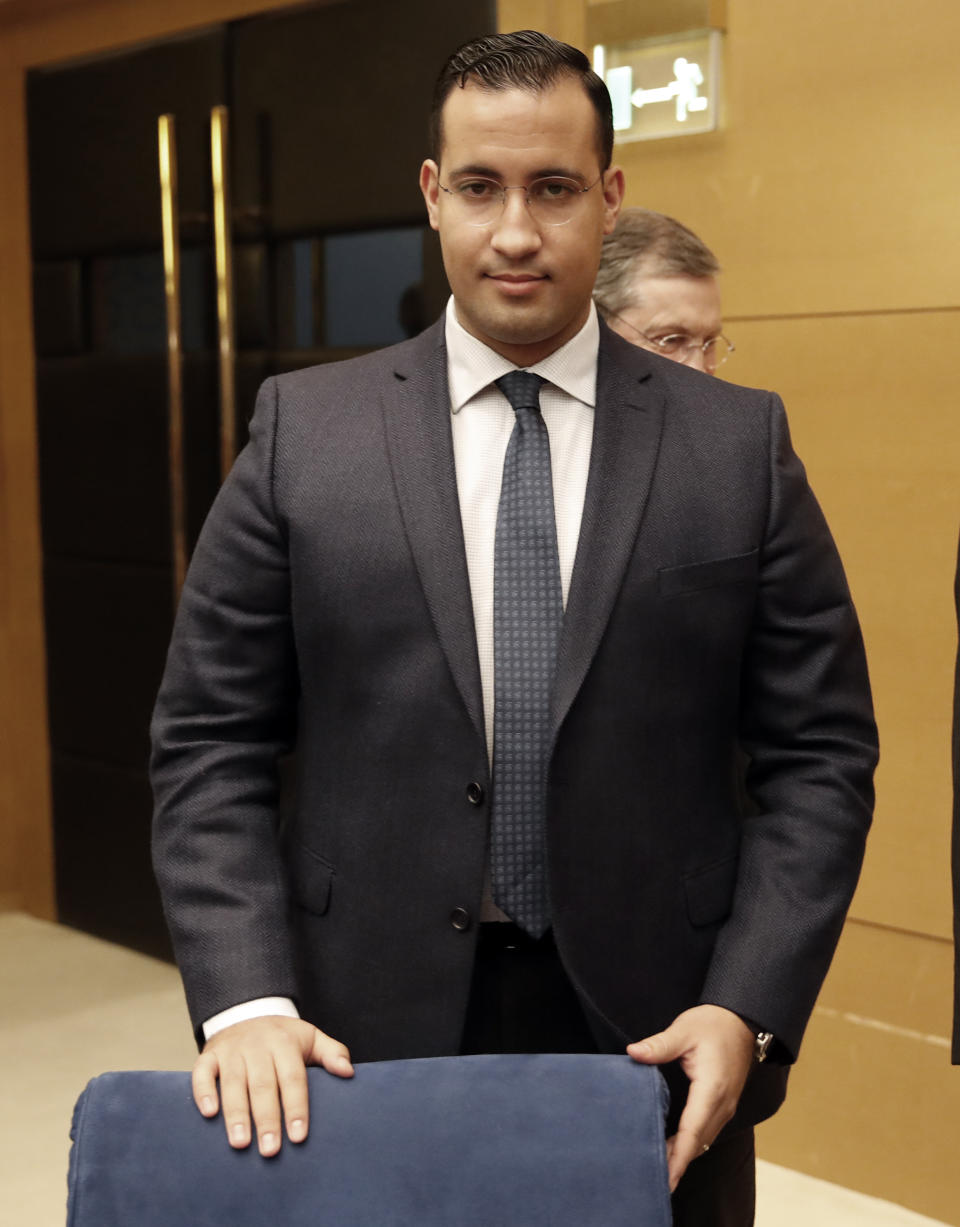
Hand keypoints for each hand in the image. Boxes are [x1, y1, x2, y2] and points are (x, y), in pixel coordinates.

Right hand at [192, 1015, 353, 1156]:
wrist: (247, 1011)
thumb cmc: (283, 1036)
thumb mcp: (310, 1037)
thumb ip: (332, 1053)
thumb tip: (348, 1072)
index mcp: (285, 1043)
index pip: (293, 1077)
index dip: (296, 1107)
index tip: (299, 1136)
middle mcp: (257, 1045)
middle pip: (262, 1084)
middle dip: (266, 1118)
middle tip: (270, 1150)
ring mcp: (232, 1050)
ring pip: (233, 1082)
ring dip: (236, 1113)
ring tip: (240, 1143)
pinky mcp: (210, 1054)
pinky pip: (203, 1072)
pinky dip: (203, 1091)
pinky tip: (209, 1113)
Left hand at [627, 1004, 753, 1191]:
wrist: (741, 1021)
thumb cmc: (713, 1025)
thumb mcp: (684, 1030)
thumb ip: (659, 1045)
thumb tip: (633, 1053)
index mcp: (712, 1088)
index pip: (692, 1130)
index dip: (678, 1156)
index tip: (667, 1176)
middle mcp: (722, 1104)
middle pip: (698, 1142)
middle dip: (677, 1162)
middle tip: (653, 1179)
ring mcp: (725, 1106)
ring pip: (703, 1140)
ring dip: (683, 1155)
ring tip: (658, 1168)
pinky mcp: (723, 1105)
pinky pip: (706, 1131)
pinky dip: (690, 1144)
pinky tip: (672, 1148)